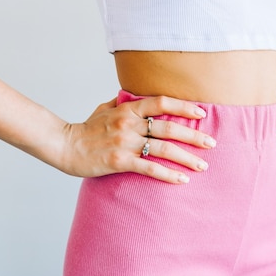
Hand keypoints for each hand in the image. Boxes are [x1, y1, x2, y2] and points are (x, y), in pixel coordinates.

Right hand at [58, 96, 215, 183]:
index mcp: (127, 109)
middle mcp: (129, 124)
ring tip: (203, 166)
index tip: (202, 113)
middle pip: (169, 127)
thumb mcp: (105, 109)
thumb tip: (138, 96)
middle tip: (211, 143)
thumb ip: (124, 103)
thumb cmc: (86, 128)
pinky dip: (168, 174)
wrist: (64, 145)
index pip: (161, 102)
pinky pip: (150, 168)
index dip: (183, 106)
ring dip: (186, 158)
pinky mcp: (119, 162)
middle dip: (194, 136)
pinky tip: (182, 179)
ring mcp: (124, 143)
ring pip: (163, 149)